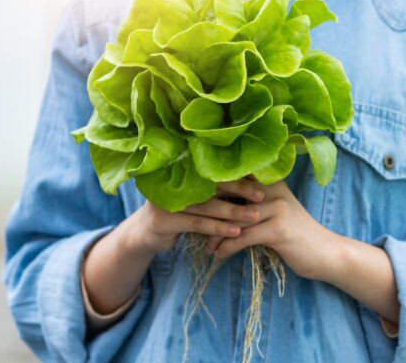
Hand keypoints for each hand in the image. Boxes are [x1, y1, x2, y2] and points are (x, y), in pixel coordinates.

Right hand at [124, 179, 264, 255]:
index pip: (214, 170)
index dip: (237, 173)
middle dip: (239, 189)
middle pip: (212, 185)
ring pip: (208, 206)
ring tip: (254, 216)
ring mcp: (167, 201)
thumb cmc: (178, 214)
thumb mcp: (194, 199)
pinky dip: (218, 227)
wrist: (143, 235)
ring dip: (233, 211)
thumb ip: (214, 190)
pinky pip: (197, 224)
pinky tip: (235, 232)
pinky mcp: (164, 221)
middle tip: (261, 195)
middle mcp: (174, 182)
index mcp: (183, 172)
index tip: (259, 177)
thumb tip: (251, 181)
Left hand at [205, 180, 340, 280]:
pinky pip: (243, 237)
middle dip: (208, 208)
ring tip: (205, 246)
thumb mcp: (277, 211)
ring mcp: (277, 208)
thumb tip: (223, 202)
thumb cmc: (297, 234)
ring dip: (215, 235)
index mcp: (272, 181)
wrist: (325, 252)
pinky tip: (218, 255)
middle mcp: (273, 190)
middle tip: (190, 221)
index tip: (192, 198)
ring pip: (234, 219)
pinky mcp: (278, 229)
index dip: (213, 185)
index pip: (236, 176)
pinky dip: (227, 248)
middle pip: (231, 193)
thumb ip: (255, 202)